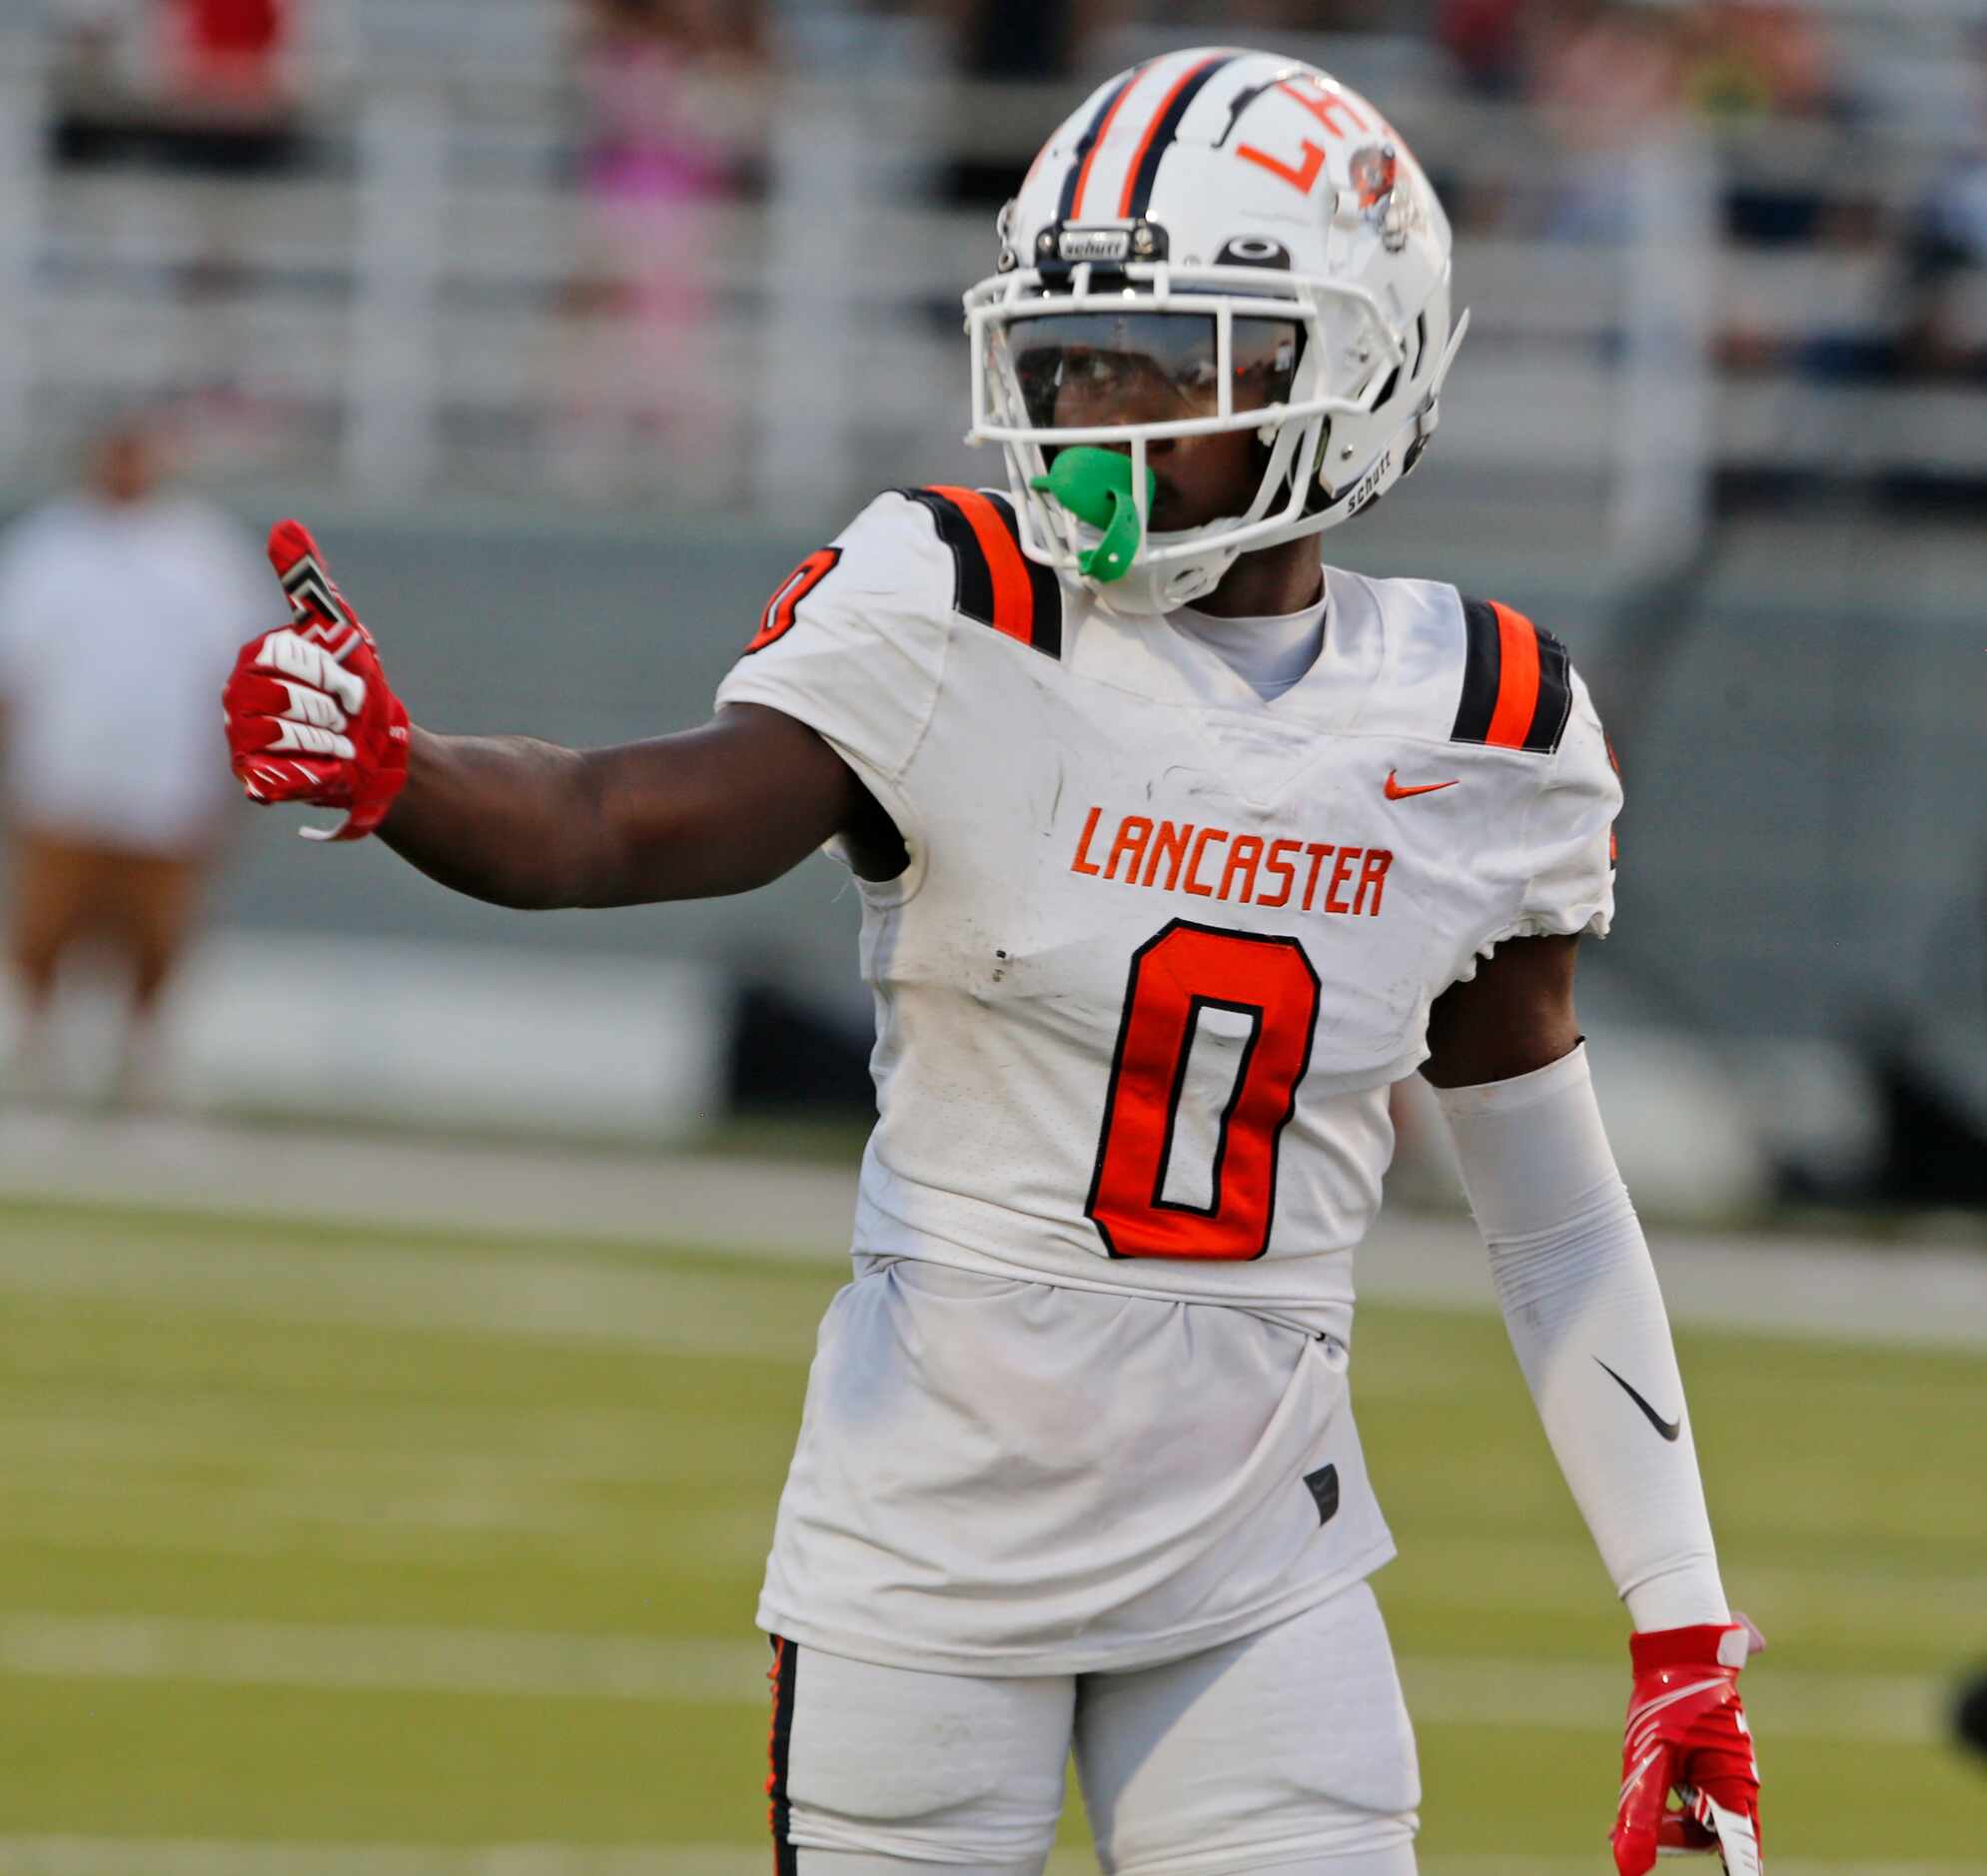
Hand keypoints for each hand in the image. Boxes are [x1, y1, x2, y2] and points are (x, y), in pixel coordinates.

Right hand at [224, 520, 410, 841]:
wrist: (379, 749)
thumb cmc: (356, 687)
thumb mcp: (337, 629)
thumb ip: (309, 581)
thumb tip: (286, 524)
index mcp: (255, 658)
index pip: (289, 660)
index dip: (330, 675)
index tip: (348, 683)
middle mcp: (237, 695)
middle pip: (288, 699)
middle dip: (331, 709)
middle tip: (342, 716)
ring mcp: (240, 738)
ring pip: (286, 735)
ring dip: (327, 740)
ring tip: (333, 741)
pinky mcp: (251, 778)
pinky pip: (275, 771)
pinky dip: (312, 769)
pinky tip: (322, 767)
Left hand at [1612, 1616, 1763, 1874]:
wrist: (1679, 1644)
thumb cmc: (1669, 1697)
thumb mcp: (1650, 1757)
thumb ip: (1642, 1811)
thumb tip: (1629, 1867)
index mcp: (1733, 1787)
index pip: (1739, 1851)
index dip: (1739, 1873)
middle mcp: (1736, 1783)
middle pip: (1709, 1835)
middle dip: (1671, 1839)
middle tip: (1619, 1837)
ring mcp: (1724, 1771)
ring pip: (1699, 1816)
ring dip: (1666, 1822)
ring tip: (1616, 1828)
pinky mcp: (1710, 1760)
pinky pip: (1692, 1795)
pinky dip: (1666, 1803)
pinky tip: (1633, 1809)